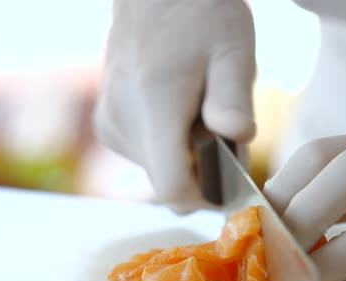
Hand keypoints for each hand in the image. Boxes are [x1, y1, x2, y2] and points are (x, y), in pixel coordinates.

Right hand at [95, 0, 256, 213]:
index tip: (230, 186)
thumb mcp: (232, 48)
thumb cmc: (199, 15)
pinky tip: (177, 110)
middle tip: (219, 126)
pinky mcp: (106, 124)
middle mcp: (122, 122)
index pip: (171, 186)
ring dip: (184, 155)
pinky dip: (166, 144)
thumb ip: (234, 97)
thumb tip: (238, 137)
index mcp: (154, 106)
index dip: (205, 197)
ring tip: (197, 109)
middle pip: (166, 181)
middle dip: (200, 170)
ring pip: (156, 169)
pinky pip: (143, 154)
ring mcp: (109, 124)